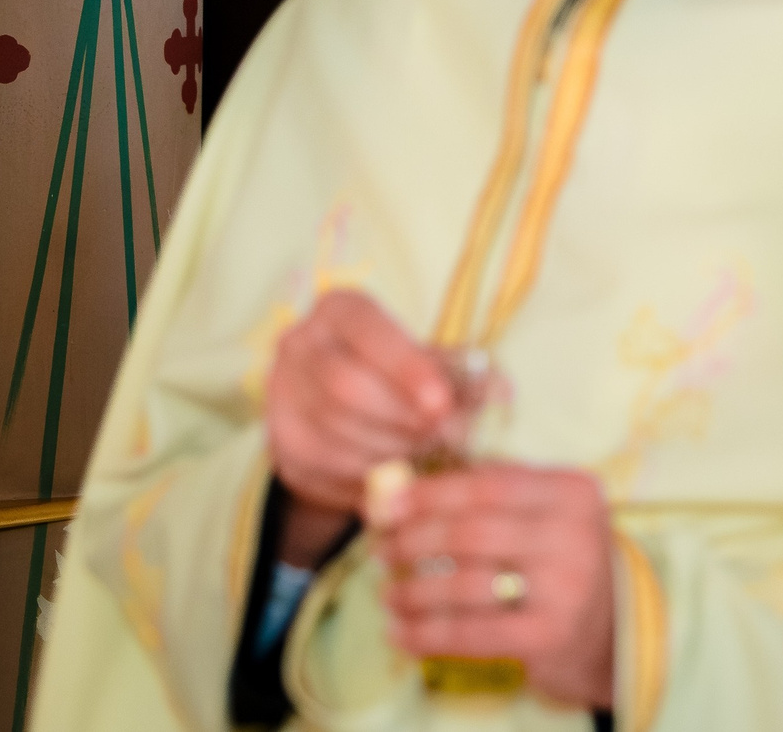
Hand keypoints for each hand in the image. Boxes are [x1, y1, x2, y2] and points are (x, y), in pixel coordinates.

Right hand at [265, 291, 454, 537]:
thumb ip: (461, 373)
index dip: (405, 368)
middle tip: (444, 436)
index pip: (369, 330)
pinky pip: (326, 464)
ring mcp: (283, 391)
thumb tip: (502, 390)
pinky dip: (369, 473)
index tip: (441, 403)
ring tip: (427, 453)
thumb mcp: (428, 363)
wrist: (342, 412)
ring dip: (390, 449)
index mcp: (341, 310)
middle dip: (402, 419)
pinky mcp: (280, 439)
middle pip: (346, 387)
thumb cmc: (397, 376)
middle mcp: (301, 342)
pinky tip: (397, 471)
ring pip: (335, 430)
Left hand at [373, 463, 618, 708]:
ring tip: (388, 594)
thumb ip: (486, 498)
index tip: (386, 505)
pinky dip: (425, 635)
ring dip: (412, 591)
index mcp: (573, 491)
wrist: (607, 630)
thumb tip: (396, 492)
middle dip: (413, 542)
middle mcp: (576, 533)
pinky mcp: (550, 634)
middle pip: (471, 531)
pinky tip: (399, 633)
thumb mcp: (542, 516)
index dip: (430, 493)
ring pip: (465, 584)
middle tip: (380, 551)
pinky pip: (470, 633)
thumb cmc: (557, 562)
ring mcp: (566, 586)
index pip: (488, 483)